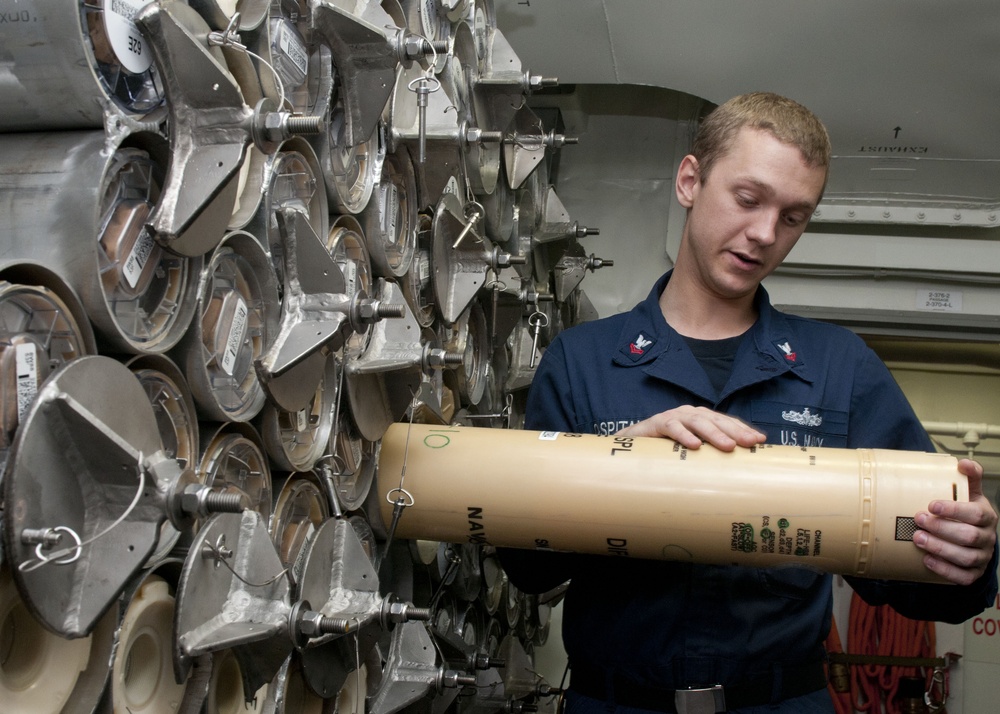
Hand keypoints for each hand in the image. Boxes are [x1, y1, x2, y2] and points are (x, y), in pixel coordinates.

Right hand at [614, 405, 766, 450]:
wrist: (630, 447)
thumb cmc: (665, 451)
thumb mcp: (690, 454)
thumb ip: (708, 459)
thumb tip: (736, 477)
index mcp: (702, 420)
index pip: (726, 422)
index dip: (742, 429)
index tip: (759, 440)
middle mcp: (690, 414)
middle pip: (716, 420)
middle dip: (734, 431)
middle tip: (749, 443)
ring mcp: (674, 417)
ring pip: (697, 421)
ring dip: (714, 433)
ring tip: (728, 446)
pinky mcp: (656, 423)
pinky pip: (672, 427)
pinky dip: (683, 435)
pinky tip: (694, 445)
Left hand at [913, 458, 997, 585]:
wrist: (976, 543)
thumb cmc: (968, 515)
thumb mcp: (971, 495)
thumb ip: (969, 479)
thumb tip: (963, 462)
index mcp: (987, 517)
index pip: (976, 513)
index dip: (955, 509)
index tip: (932, 505)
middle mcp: (988, 538)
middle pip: (968, 536)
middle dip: (941, 528)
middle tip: (919, 519)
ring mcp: (982, 557)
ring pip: (966, 557)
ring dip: (940, 548)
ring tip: (918, 539)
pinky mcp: (974, 574)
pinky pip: (963, 577)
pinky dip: (945, 569)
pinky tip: (927, 560)